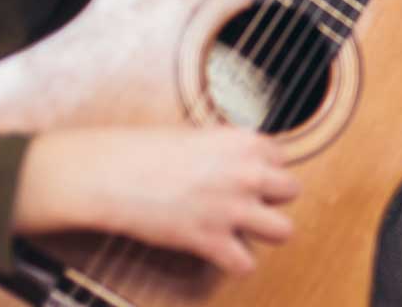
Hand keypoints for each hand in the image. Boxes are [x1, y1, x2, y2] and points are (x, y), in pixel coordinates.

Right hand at [14, 126, 297, 272]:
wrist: (109, 174)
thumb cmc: (144, 152)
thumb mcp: (197, 136)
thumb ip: (228, 150)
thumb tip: (245, 163)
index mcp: (244, 141)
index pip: (282, 157)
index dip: (262, 168)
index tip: (241, 175)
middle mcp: (247, 173)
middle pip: (292, 192)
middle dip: (270, 199)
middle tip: (243, 202)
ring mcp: (232, 208)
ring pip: (284, 231)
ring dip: (264, 233)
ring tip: (240, 229)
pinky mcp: (211, 239)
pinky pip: (246, 264)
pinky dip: (234, 263)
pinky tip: (218, 252)